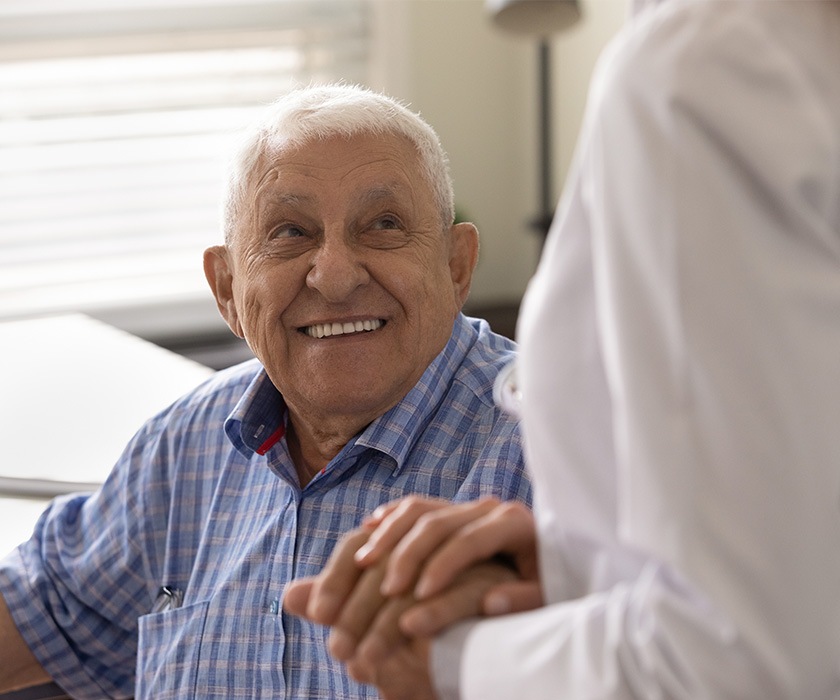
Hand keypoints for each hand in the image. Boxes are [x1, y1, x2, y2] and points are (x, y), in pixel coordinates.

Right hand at [363, 498, 540, 611]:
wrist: (549, 568)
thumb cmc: (548, 589)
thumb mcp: (544, 599)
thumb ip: (520, 601)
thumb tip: (489, 602)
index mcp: (514, 522)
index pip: (470, 540)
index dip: (443, 566)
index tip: (421, 596)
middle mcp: (490, 507)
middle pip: (438, 522)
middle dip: (408, 555)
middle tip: (387, 589)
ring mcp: (468, 506)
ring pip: (420, 509)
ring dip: (388, 534)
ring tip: (364, 562)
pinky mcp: (453, 511)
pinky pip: (415, 507)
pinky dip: (390, 517)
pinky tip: (367, 529)